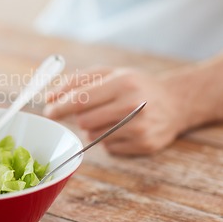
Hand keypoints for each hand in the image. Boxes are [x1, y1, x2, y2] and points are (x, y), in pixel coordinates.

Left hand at [43, 67, 188, 154]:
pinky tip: (122, 128)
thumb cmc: (134, 85)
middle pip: (84, 120)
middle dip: (79, 117)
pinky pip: (108, 148)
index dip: (60, 107)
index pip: (80, 99)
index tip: (48, 112)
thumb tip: (48, 98)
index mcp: (123, 82)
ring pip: (93, 136)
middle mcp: (133, 105)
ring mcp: (140, 128)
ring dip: (93, 128)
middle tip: (87, 112)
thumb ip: (76, 81)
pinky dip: (107, 140)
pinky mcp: (144, 145)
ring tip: (111, 117)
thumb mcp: (109, 73)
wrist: (174, 102)